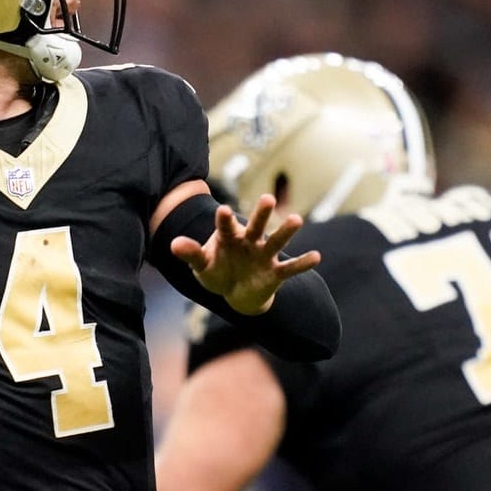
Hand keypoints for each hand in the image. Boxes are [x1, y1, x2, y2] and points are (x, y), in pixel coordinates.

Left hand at [169, 194, 320, 314]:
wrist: (235, 291)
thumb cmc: (218, 271)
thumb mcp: (202, 265)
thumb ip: (192, 254)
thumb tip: (174, 244)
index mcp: (229, 236)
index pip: (226, 226)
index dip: (224, 219)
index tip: (223, 210)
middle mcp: (250, 241)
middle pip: (256, 225)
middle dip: (262, 214)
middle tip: (268, 199)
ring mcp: (264, 255)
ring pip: (276, 241)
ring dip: (286, 232)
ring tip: (297, 220)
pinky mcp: (274, 272)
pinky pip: (290, 268)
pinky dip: (302, 263)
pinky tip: (316, 257)